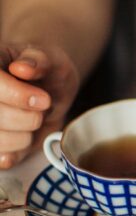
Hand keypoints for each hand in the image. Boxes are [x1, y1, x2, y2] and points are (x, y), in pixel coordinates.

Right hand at [0, 43, 78, 167]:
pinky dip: (18, 152)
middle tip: (43, 108)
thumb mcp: (51, 58)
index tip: (44, 100)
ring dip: (25, 136)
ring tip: (34, 120)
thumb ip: (39, 60)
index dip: (16, 95)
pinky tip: (25, 137)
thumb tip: (22, 67)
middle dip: (27, 118)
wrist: (49, 88)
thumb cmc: (47, 71)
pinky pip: (1, 158)